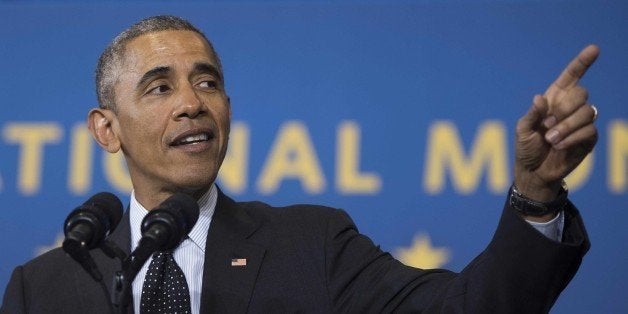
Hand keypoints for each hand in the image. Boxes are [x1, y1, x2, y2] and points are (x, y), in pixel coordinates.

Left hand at [514, 45, 599, 202]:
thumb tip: (540, 99)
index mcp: (553, 99)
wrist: (533, 172)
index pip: (571, 76)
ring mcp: (581, 122)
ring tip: (550, 139)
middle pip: (581, 93)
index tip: (594, 49)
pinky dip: (571, 138)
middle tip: (547, 125)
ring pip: (587, 112)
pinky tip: (559, 146)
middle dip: (564, 108)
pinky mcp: (588, 138)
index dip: (582, 62)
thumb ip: (531, 115)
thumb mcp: (522, 130)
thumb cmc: (526, 148)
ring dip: (566, 126)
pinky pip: (589, 131)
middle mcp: (569, 107)